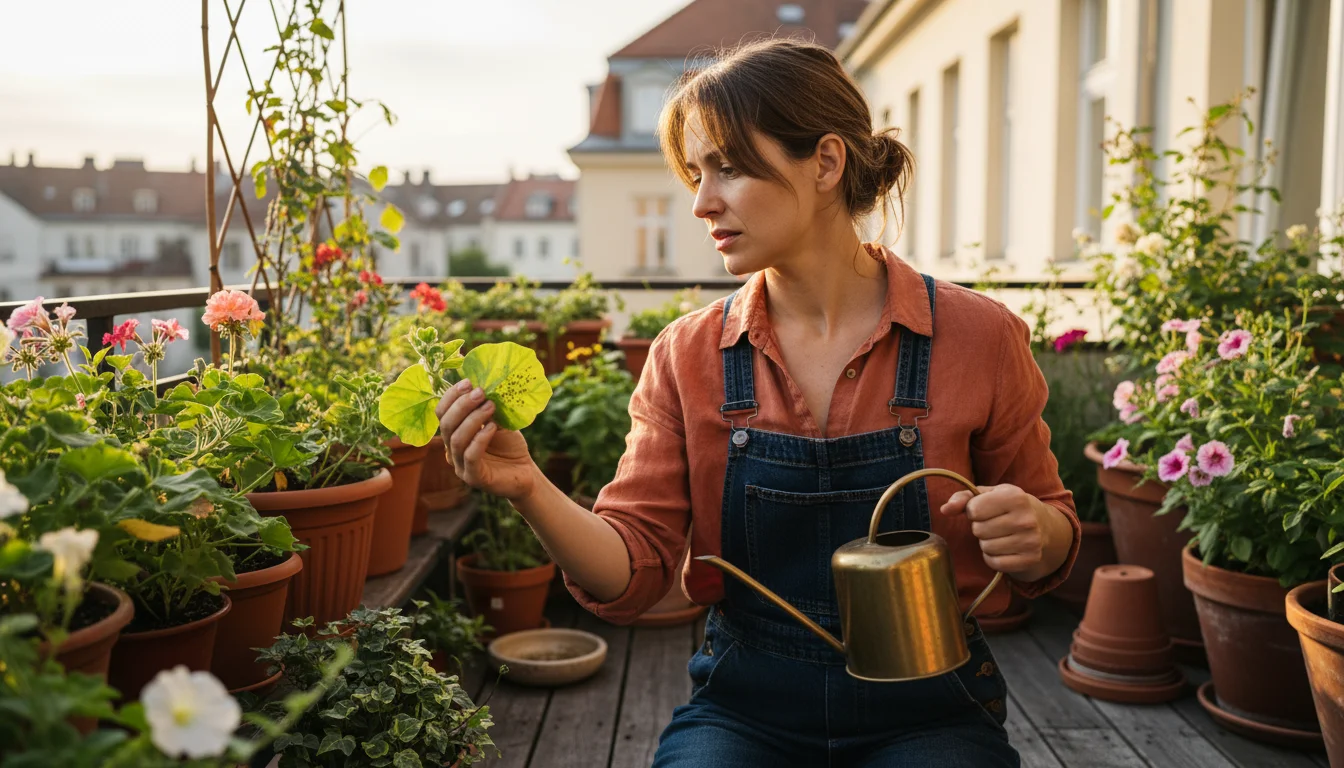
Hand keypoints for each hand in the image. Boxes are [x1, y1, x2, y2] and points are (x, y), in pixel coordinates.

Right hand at [435, 379, 536, 501]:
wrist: (524, 472)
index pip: (441, 413)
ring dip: (473, 419)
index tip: (468, 382)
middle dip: (462, 405)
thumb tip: (484, 385)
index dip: (451, 396)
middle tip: (480, 392)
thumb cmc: (508, 446)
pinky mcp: (473, 477)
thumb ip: (487, 407)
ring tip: (490, 406)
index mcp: (453, 434)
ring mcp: (460, 466)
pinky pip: (470, 456)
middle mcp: (451, 450)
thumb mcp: (497, 421)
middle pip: (446, 425)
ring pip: (456, 439)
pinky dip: (480, 439)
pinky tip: (492, 427)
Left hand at [939, 484, 1062, 580]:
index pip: (974, 509)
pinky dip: (992, 558)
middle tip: (994, 524)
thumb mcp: (990, 494)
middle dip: (980, 527)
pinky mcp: (1030, 559)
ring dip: (986, 542)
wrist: (1045, 526)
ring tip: (1000, 535)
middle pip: (978, 530)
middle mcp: (1026, 519)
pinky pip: (994, 563)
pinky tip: (1003, 549)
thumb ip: (963, 497)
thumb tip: (945, 509)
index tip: (985, 510)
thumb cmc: (1009, 507)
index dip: (973, 510)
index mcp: (1015, 497)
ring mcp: (1030, 541)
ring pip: (986, 547)